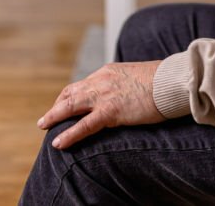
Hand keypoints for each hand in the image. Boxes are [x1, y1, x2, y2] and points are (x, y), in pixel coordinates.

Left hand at [37, 61, 164, 149]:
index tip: (64, 104)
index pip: (82, 83)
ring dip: (53, 117)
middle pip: (70, 93)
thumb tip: (127, 92)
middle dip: (57, 106)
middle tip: (47, 118)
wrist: (171, 81)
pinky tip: (58, 143)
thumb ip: (126, 83)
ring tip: (43, 126)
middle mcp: (101, 80)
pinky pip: (84, 125)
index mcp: (108, 71)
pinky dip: (69, 135)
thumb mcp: (138, 76)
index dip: (69, 95)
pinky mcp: (110, 111)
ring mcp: (104, 95)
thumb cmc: (162, 80)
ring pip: (70, 107)